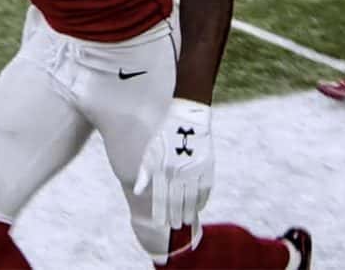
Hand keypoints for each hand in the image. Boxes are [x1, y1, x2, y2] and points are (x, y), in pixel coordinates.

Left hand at [133, 98, 213, 229]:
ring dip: (189, 212)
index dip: (161, 211)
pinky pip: (205, 190)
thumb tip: (137, 192)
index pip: (161, 197)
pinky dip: (202, 201)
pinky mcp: (207, 167)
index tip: (160, 222)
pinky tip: (198, 207)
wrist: (188, 119)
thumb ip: (144, 173)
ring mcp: (193, 170)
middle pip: (176, 201)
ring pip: (191, 199)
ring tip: (186, 221)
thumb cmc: (165, 136)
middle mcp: (177, 171)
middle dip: (175, 215)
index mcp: (162, 168)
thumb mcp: (151, 152)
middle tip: (174, 225)